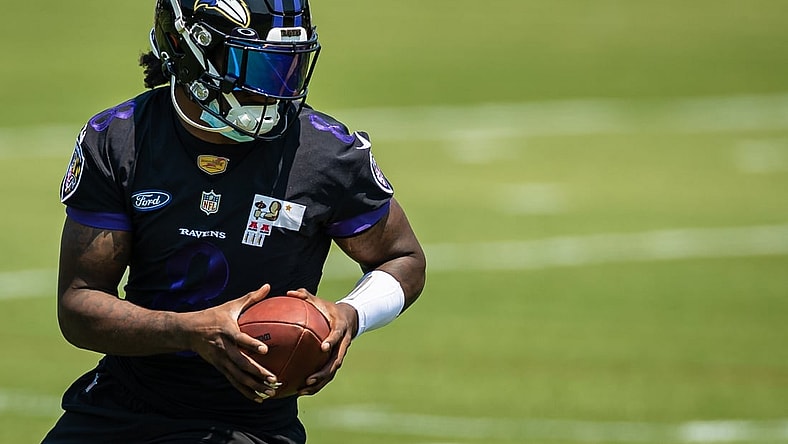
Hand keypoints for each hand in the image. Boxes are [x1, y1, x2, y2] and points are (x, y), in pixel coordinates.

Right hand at [183, 284, 281, 402]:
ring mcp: (221, 360)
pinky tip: (260, 398)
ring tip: (271, 391)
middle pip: (241, 363)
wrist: (188, 331)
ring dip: (254, 386)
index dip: (251, 344)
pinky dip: (246, 391)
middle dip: (257, 372)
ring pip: (238, 376)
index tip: (265, 349)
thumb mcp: (230, 305)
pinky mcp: (220, 368)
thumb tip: (268, 286)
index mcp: (227, 331)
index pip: (240, 339)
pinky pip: (234, 382)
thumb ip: (251, 298)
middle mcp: (224, 348)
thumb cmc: (214, 316)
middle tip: (274, 378)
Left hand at [286, 288, 357, 395]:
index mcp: (340, 328)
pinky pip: (326, 374)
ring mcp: (340, 354)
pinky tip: (300, 390)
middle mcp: (342, 344)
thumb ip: (306, 296)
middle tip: (309, 380)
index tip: (323, 347)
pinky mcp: (335, 360)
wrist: (350, 319)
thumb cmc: (330, 310)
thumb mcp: (321, 301)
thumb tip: (289, 292)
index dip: (332, 341)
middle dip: (323, 373)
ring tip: (303, 391)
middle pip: (336, 362)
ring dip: (319, 384)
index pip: (338, 335)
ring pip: (331, 372)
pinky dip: (316, 384)